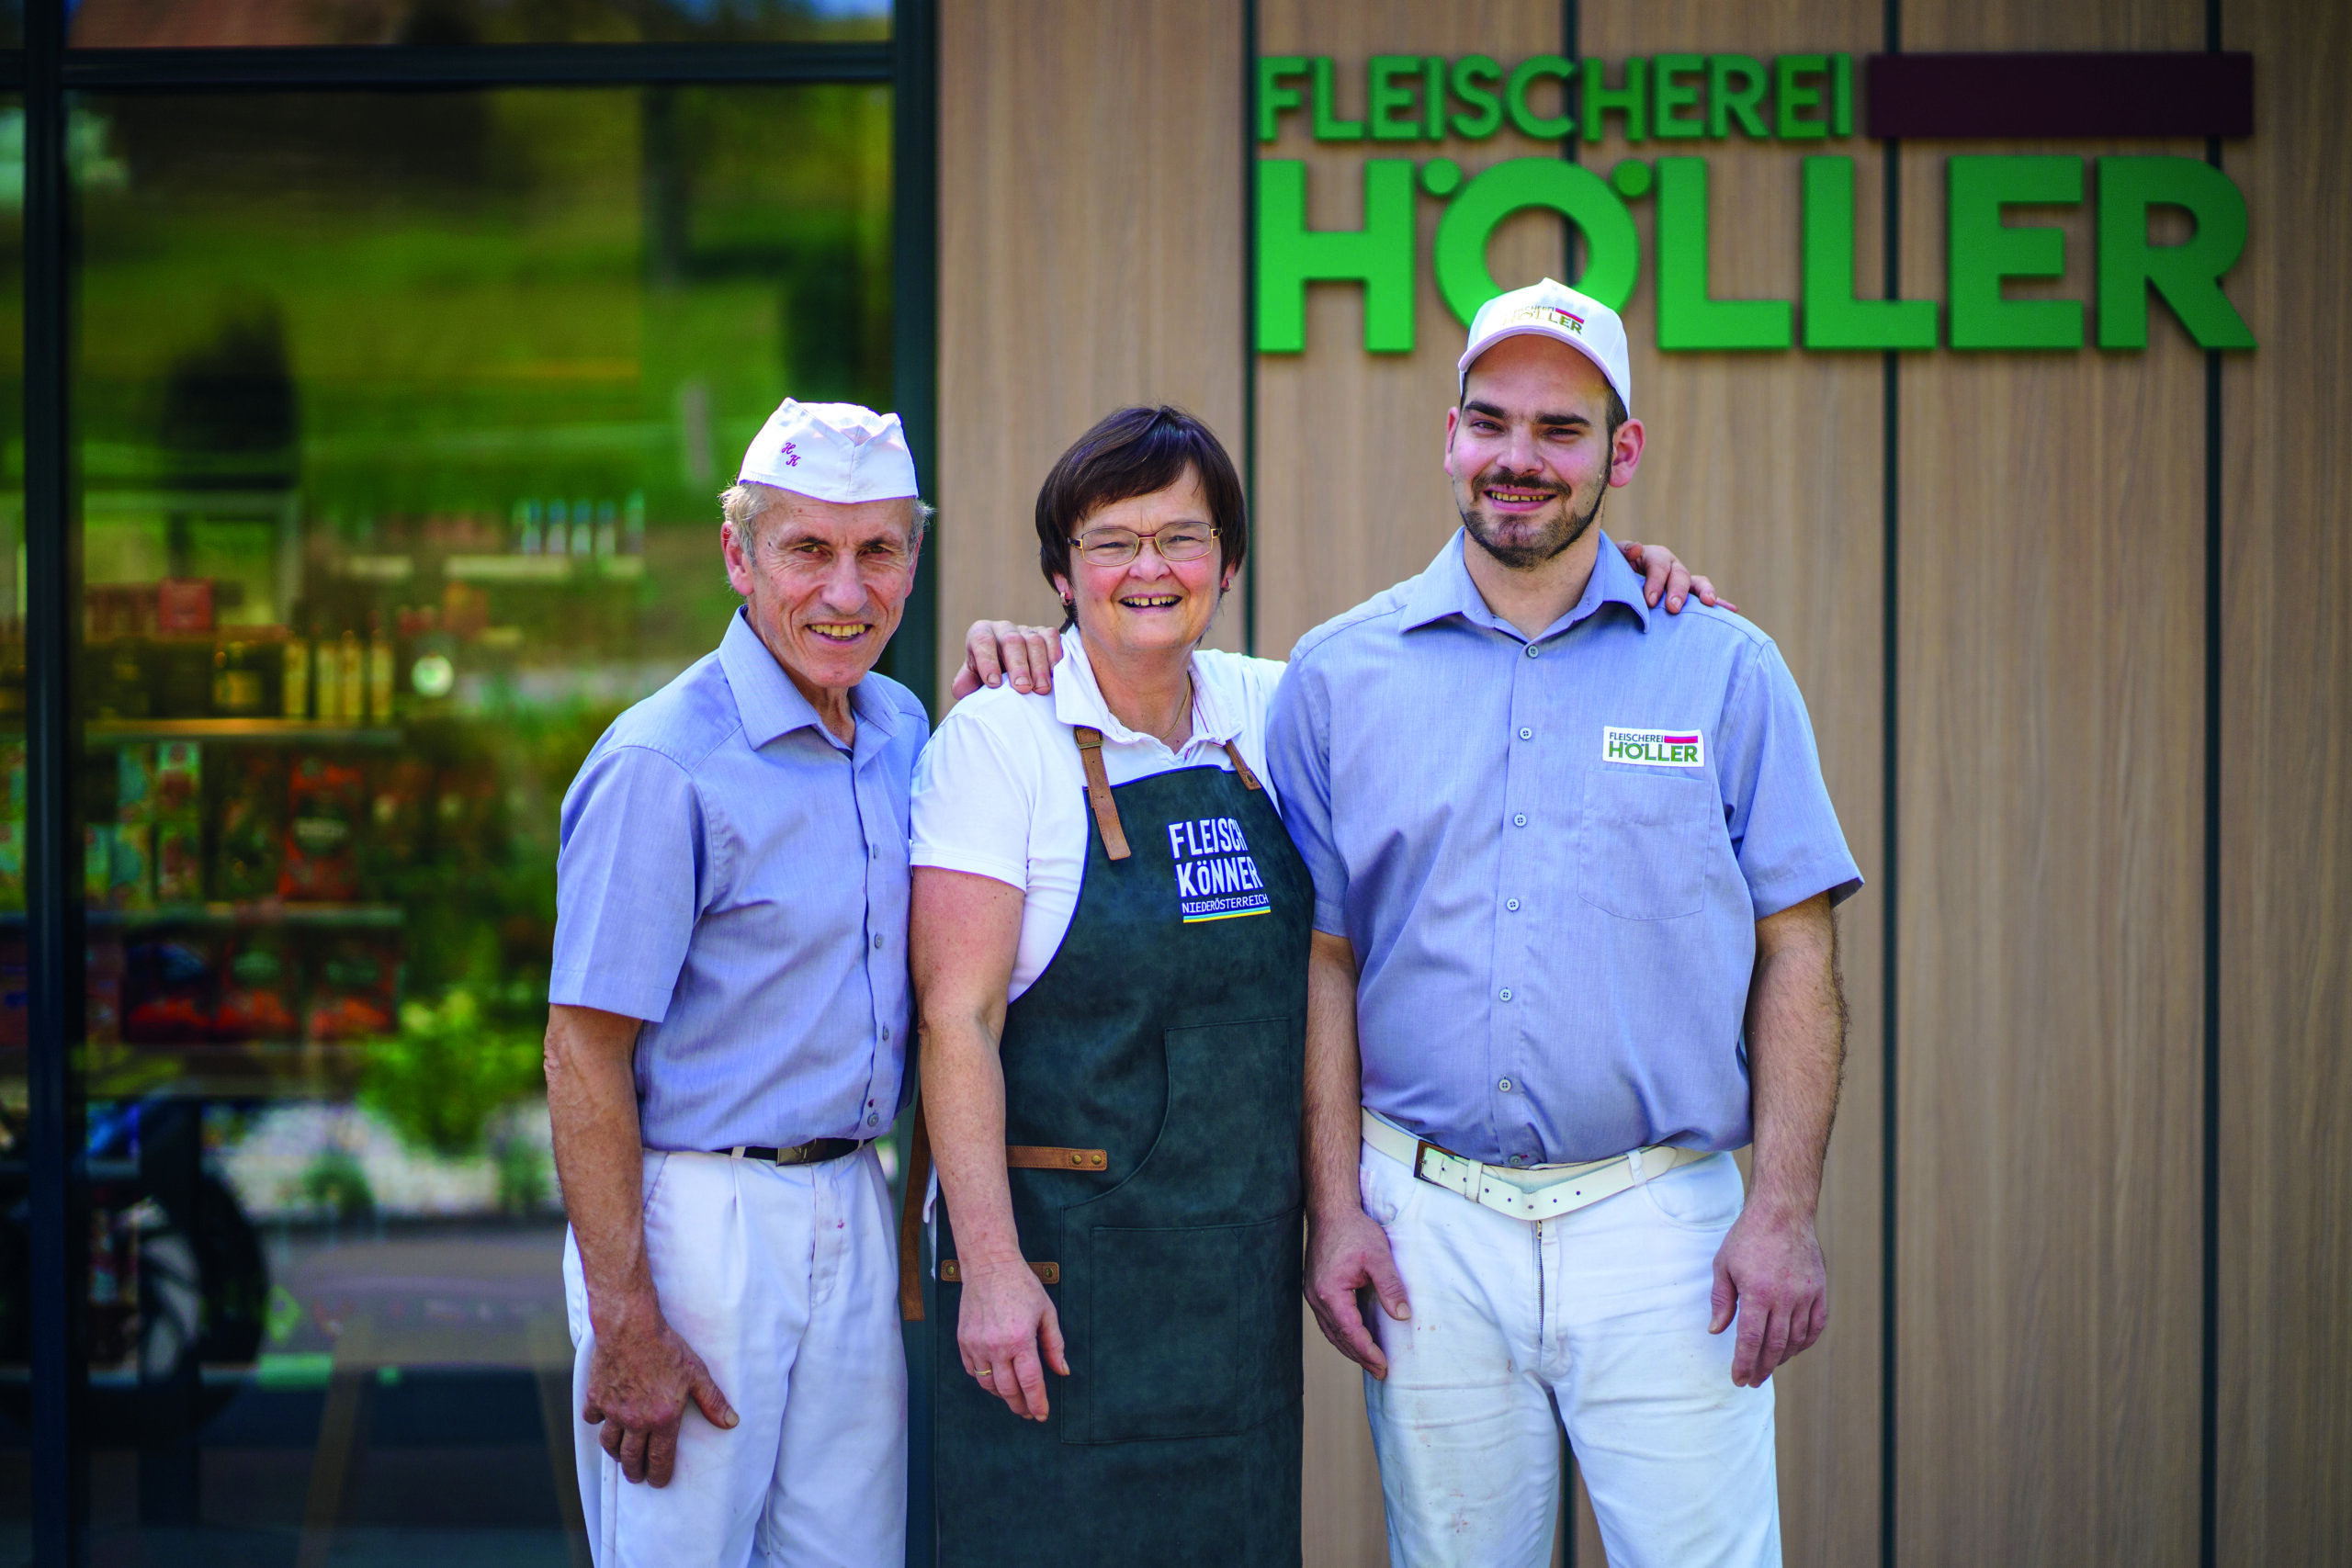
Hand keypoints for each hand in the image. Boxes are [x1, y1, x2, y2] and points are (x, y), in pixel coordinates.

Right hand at [581, 1301, 737, 1485]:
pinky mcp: (596, 1397)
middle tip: (637, 1477)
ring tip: (621, 1455)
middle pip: (631, 1459)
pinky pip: (593, 1419)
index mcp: (662, 1419)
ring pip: (610, 1444)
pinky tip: (603, 1420)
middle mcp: (635, 1421)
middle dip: (635, 1472)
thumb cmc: (667, 1348)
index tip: (658, 1482)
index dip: (659, 1475)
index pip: (659, 1459)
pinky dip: (597, 1422)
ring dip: (616, 1453)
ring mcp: (612, 1411)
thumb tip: (731, 1422)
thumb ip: (713, 1401)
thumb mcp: (697, 1374)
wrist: (631, 1327)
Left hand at [951, 620, 1063, 700]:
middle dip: (1018, 666)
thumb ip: (966, 683)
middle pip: (1012, 641)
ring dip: (1039, 666)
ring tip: (1041, 689)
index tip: (994, 684)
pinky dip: (1055, 656)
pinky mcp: (1046, 634)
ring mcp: (1026, 630)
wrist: (1010, 672)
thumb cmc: (989, 677)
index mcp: (980, 634)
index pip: (982, 641)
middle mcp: (1003, 628)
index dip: (988, 661)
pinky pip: (1053, 638)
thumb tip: (961, 688)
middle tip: (1022, 688)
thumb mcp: (973, 680)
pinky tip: (1055, 674)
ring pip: (1034, 641)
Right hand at [956, 1258, 1068, 1419]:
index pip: (1030, 1382)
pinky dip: (984, 1379)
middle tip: (1028, 1412)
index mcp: (1020, 1339)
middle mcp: (996, 1346)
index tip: (1042, 1414)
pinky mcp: (963, 1341)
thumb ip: (1054, 1345)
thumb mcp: (1046, 1312)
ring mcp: (976, 1345)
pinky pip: (972, 1371)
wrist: (989, 1266)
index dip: (1037, 1402)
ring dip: (1002, 1395)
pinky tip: (995, 1378)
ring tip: (1014, 1396)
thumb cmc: (1021, 1286)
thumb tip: (1062, 1370)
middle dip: (1020, 1405)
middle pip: (1008, 1390)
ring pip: (988, 1384)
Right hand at [1304, 1205, 1410, 1379]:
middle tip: (1380, 1371)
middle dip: (1360, 1356)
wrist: (1331, 1211)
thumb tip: (1402, 1315)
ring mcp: (1313, 1294)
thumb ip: (1390, 1286)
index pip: (1351, 1332)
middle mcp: (1316, 1298)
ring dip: (1350, 1348)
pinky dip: (1342, 1334)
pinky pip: (1328, 1320)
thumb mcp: (1379, 1256)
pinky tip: (1354, 1337)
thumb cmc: (1354, 1231)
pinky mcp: (1315, 1289)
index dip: (1368, 1352)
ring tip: (1370, 1361)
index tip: (1384, 1366)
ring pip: (1331, 1331)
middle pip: (1338, 1337)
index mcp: (1330, 1293)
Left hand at [1617, 540, 1736, 614]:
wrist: (1618, 587)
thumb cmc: (1615, 575)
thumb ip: (1622, 553)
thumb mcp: (1613, 561)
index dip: (1655, 581)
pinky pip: (1706, 598)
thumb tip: (1636, 548)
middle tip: (1673, 608)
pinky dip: (1720, 603)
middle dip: (1678, 591)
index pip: (1658, 565)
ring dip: (1705, 592)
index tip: (1650, 601)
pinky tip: (1732, 610)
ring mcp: (1683, 581)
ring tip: (1708, 603)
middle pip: (1679, 574)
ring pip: (1698, 583)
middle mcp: (1672, 567)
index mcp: (1653, 556)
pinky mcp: (1690, 596)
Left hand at [1708, 1203, 1826, 1386]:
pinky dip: (1805, 1342)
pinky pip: (1816, 1325)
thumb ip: (1721, 1300)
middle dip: (1762, 1367)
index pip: (1751, 1339)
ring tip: (1769, 1366)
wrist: (1783, 1213)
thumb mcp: (1723, 1265)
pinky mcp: (1820, 1290)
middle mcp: (1785, 1297)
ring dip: (1782, 1358)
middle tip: (1752, 1381)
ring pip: (1796, 1339)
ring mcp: (1806, 1295)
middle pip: (1775, 1345)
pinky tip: (1794, 1349)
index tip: (1738, 1379)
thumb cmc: (1748, 1237)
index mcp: (1758, 1292)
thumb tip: (1716, 1330)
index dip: (1744, 1363)